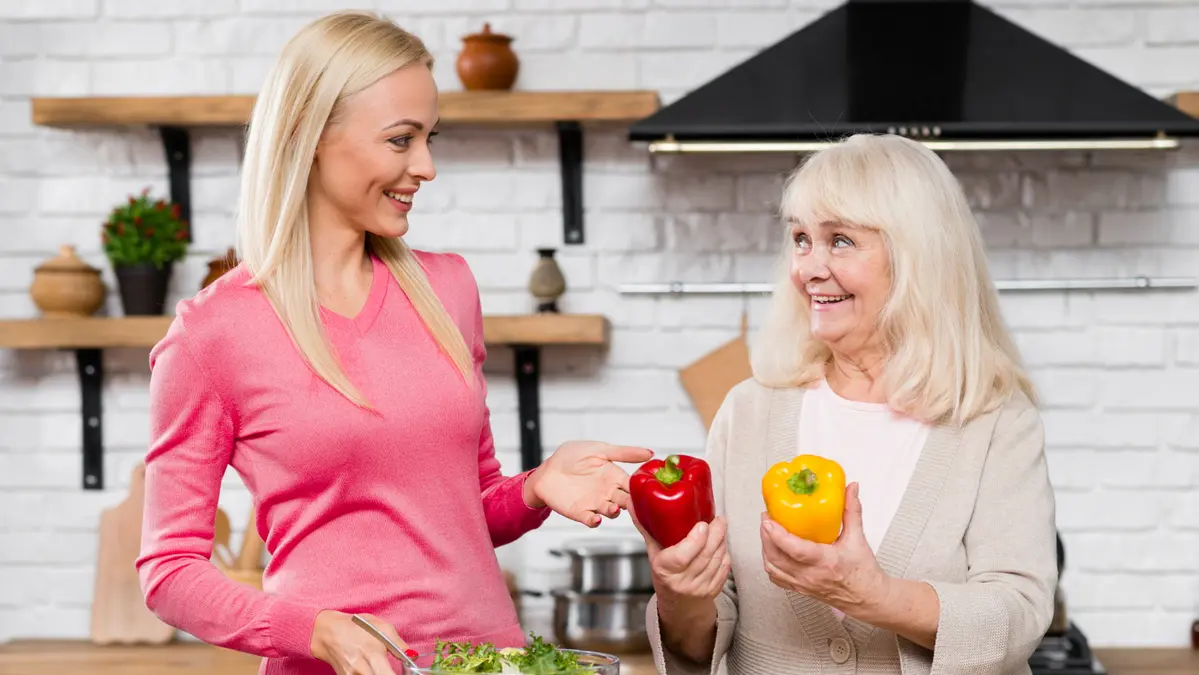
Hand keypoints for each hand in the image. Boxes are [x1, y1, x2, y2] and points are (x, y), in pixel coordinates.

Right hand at [310, 610, 406, 674]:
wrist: (327, 632)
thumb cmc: (356, 626)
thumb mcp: (381, 627)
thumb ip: (399, 644)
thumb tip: (412, 656)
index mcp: (372, 654)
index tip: (406, 673)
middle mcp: (360, 669)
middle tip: (390, 669)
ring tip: (381, 667)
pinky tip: (372, 669)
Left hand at [525, 441, 653, 526]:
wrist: (547, 469)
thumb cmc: (571, 457)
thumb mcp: (599, 449)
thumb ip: (623, 453)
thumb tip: (650, 453)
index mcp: (615, 476)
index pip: (633, 485)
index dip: (641, 488)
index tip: (649, 489)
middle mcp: (608, 492)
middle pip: (626, 501)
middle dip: (631, 504)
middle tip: (633, 503)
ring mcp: (596, 503)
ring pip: (612, 512)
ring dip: (614, 512)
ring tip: (613, 509)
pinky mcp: (581, 512)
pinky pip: (591, 520)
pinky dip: (595, 521)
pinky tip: (596, 518)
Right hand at [631, 504, 730, 603]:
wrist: (678, 604)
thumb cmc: (665, 575)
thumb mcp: (653, 554)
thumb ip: (647, 528)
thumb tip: (634, 503)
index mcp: (665, 570)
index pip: (682, 556)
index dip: (696, 539)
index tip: (702, 524)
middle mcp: (682, 581)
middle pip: (705, 554)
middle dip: (716, 533)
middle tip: (717, 519)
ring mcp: (699, 587)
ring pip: (717, 558)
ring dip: (721, 540)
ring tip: (719, 527)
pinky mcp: (714, 589)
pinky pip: (725, 566)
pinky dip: (724, 551)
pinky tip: (721, 543)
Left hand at [760, 482, 890, 613]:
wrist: (867, 597)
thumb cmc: (864, 572)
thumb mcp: (858, 538)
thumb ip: (852, 510)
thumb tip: (851, 488)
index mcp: (825, 562)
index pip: (795, 550)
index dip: (778, 535)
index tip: (768, 520)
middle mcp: (810, 576)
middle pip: (776, 558)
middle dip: (766, 536)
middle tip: (767, 518)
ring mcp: (803, 584)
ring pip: (773, 568)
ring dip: (766, 549)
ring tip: (767, 531)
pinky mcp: (800, 589)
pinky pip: (777, 578)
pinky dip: (770, 563)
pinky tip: (772, 551)